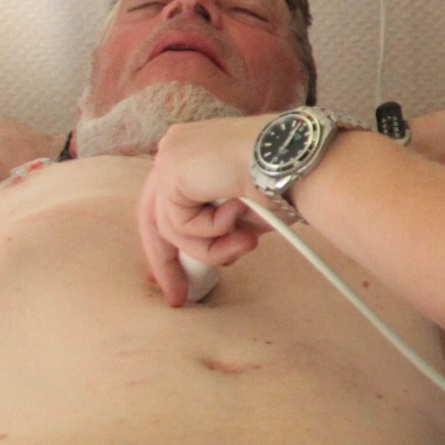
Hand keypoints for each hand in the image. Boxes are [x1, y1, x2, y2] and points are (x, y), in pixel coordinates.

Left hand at [137, 114, 269, 304]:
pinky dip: (210, 230)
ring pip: (172, 227)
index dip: (168, 240)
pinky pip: (178, 223)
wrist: (290, 160)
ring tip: (246, 243)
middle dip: (167, 261)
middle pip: (154, 217)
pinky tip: (236, 211)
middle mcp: (176, 148)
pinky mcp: (170, 171)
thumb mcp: (247, 211)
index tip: (171, 271)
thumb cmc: (284, 180)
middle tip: (178, 296)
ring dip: (211, 247)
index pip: (167, 201)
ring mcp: (169, 158)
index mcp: (195, 151)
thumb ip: (223, 227)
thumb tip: (212, 255)